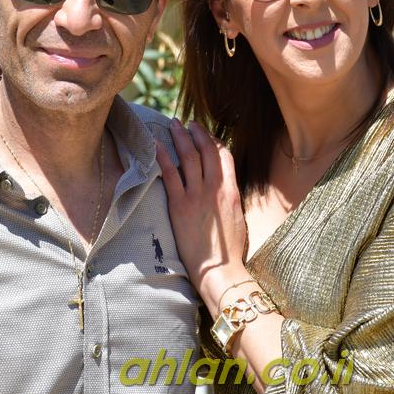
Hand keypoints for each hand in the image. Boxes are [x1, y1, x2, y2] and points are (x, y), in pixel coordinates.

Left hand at [155, 119, 250, 314]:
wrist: (219, 269)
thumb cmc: (229, 251)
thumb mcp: (237, 218)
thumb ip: (229, 199)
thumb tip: (222, 188)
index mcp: (232, 191)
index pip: (225, 156)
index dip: (215, 141)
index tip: (207, 135)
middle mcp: (215, 188)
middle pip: (207, 151)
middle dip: (197, 133)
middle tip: (188, 123)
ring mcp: (196, 195)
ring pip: (189, 157)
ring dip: (181, 137)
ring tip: (173, 124)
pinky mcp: (179, 205)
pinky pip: (170, 174)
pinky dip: (163, 155)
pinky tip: (156, 143)